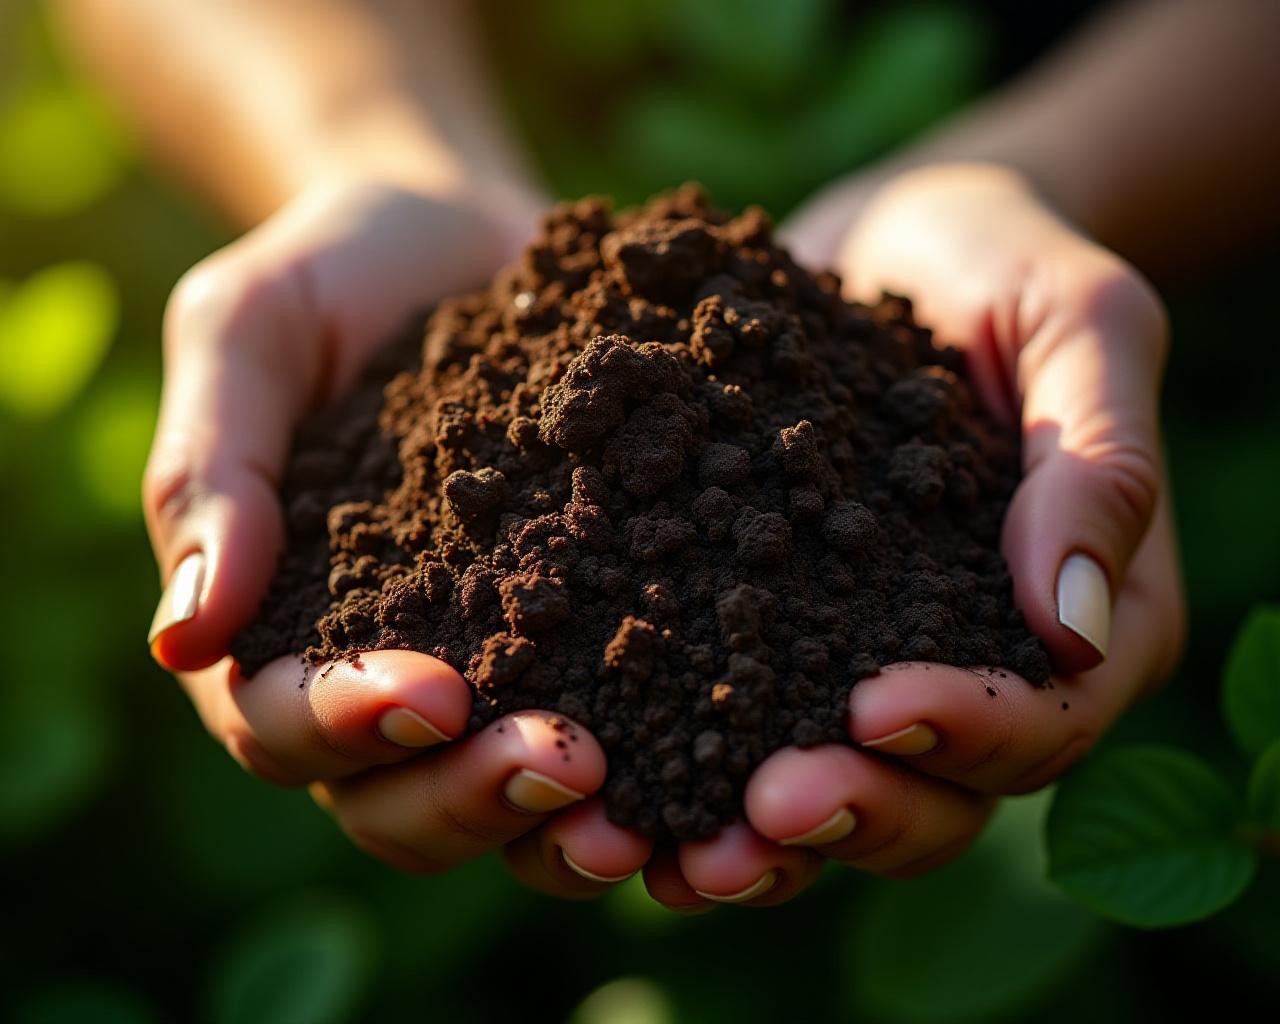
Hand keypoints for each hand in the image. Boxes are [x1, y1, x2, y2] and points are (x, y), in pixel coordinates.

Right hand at [144, 177, 655, 878]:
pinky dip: (657, 772)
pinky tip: (719, 766)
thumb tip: (183, 635)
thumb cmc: (335, 277)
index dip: (344, 726)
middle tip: (566, 764)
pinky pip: (618, 733)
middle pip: (398, 798)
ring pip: (503, 801)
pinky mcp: (588, 638)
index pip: (279, 720)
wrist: (466, 242)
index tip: (432, 693)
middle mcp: (381, 676)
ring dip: (563, 824)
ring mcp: (492, 668)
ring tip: (641, 811)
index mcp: (278, 626)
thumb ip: (211, 470)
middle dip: (474, 796)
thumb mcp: (250, 335)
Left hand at [543, 162, 1182, 909]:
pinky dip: (685, 774)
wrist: (886, 239)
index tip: (881, 705)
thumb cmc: (1003, 264)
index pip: (1045, 720)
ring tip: (678, 854)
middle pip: (938, 796)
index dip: (971, 734)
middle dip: (855, 810)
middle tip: (764, 808)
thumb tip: (1078, 633)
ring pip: (835, 793)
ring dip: (762, 839)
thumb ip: (1099, 465)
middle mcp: (976, 671)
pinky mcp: (774, 637)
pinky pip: (735, 729)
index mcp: (1079, 623)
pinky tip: (614, 787)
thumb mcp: (1077, 325)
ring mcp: (868, 661)